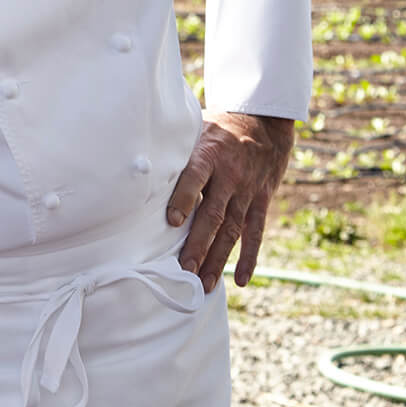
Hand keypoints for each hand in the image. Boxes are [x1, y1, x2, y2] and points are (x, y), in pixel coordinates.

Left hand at [166, 111, 294, 292]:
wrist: (264, 122)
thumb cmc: (219, 129)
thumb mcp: (197, 129)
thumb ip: (176, 150)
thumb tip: (140, 166)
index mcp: (209, 154)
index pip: (195, 177)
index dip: (185, 199)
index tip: (173, 221)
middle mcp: (230, 175)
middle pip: (213, 213)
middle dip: (199, 243)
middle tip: (185, 269)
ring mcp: (247, 190)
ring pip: (232, 229)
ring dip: (218, 258)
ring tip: (205, 283)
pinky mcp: (261, 201)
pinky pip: (256, 232)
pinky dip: (249, 257)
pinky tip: (240, 280)